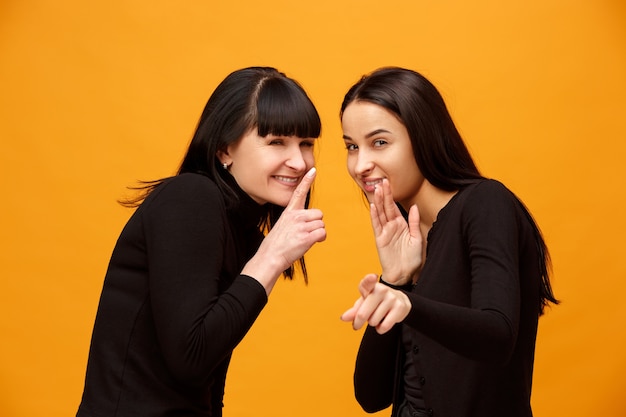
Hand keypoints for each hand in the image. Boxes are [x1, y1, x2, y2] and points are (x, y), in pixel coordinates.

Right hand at [243, 167, 325, 291]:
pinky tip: (309, 243)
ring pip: (321, 225)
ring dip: (317, 233)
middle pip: (319, 214)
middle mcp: (295, 216)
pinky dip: (320, 239)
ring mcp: (301, 226)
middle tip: (305, 233)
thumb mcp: (283, 226)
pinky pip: (322, 233)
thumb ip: (297, 220)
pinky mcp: (306, 237)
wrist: (270, 257)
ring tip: (304, 240)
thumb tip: (311, 222)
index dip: (306, 181)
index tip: (313, 170)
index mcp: (289, 212)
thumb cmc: (277, 244)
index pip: (299, 193)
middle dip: (316, 224)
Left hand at [340, 273, 410, 333]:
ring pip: (373, 322)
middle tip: (360, 322)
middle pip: (363, 314)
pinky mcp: (400, 307)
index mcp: (370, 286)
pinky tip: (383, 322)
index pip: (368, 282)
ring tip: (378, 316)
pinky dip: (381, 329)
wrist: (400, 301)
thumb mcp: (364, 303)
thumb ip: (354, 311)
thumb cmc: (377, 302)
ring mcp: (392, 298)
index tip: (372, 277)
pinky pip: (384, 326)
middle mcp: (382, 289)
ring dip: (373, 323)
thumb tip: (343, 318)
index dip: (369, 279)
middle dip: (360, 322)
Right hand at [370, 179, 421, 285]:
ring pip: (380, 213)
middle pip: (386, 207)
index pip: (395, 207)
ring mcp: (385, 232)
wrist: (404, 274)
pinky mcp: (380, 239)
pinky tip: (374, 206)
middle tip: (382, 181)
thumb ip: (414, 222)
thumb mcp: (417, 238)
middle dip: (384, 194)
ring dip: (379, 201)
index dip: (391, 195)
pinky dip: (375, 215)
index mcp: (401, 224)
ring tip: (378, 189)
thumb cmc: (411, 259)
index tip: (389, 183)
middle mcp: (391, 226)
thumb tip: (414, 207)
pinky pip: (377, 225)